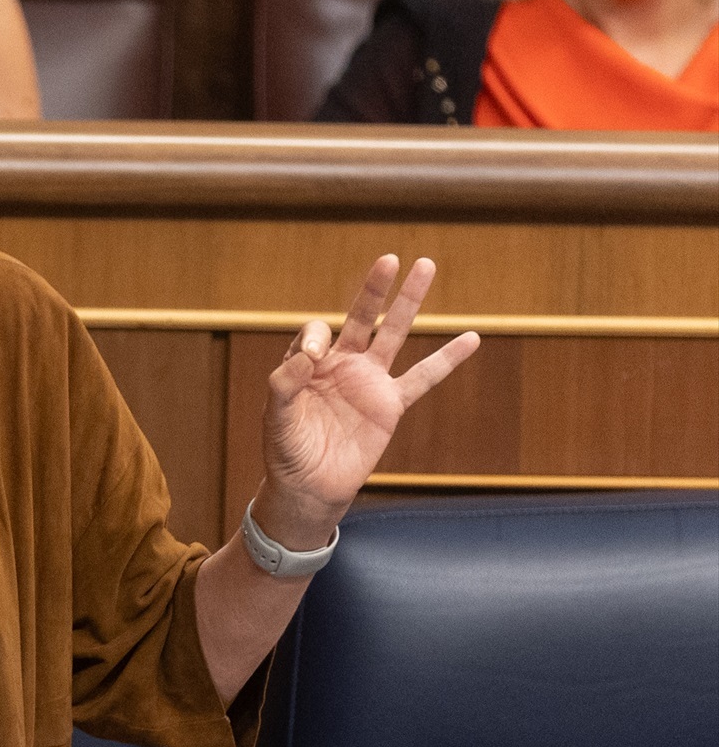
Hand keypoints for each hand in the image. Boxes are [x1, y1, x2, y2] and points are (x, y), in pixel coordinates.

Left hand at [256, 255, 479, 545]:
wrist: (310, 487)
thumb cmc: (286, 451)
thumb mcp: (276, 416)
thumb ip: (284, 383)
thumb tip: (308, 353)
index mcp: (308, 364)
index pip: (317, 332)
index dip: (316, 337)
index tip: (315, 356)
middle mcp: (340, 365)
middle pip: (361, 317)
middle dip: (373, 289)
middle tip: (388, 259)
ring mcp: (368, 382)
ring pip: (393, 334)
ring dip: (409, 303)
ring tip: (426, 266)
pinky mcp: (390, 405)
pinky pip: (423, 378)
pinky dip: (447, 360)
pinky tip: (471, 338)